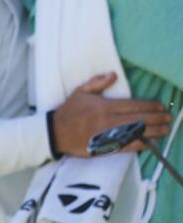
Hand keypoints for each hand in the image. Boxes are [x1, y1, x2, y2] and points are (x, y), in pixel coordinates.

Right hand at [51, 72, 170, 157]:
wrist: (54, 133)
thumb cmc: (68, 111)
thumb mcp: (80, 92)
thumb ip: (97, 83)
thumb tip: (113, 74)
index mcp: (104, 106)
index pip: (133, 105)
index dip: (150, 106)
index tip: (161, 106)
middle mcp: (108, 120)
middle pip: (139, 119)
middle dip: (156, 118)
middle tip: (168, 118)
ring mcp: (107, 135)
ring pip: (136, 133)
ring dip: (154, 132)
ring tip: (165, 130)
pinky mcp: (104, 147)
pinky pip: (127, 146)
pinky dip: (140, 145)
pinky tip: (151, 143)